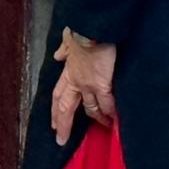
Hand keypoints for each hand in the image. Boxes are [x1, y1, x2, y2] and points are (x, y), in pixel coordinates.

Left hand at [51, 27, 116, 144]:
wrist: (93, 29)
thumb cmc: (83, 32)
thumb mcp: (68, 40)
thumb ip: (64, 49)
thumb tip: (58, 55)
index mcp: (68, 71)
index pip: (59, 94)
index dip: (55, 110)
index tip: (53, 123)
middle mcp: (76, 81)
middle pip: (66, 108)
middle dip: (63, 124)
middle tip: (61, 139)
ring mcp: (89, 85)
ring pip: (91, 108)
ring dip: (97, 119)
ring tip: (104, 128)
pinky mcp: (102, 85)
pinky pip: (107, 105)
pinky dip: (111, 114)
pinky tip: (116, 123)